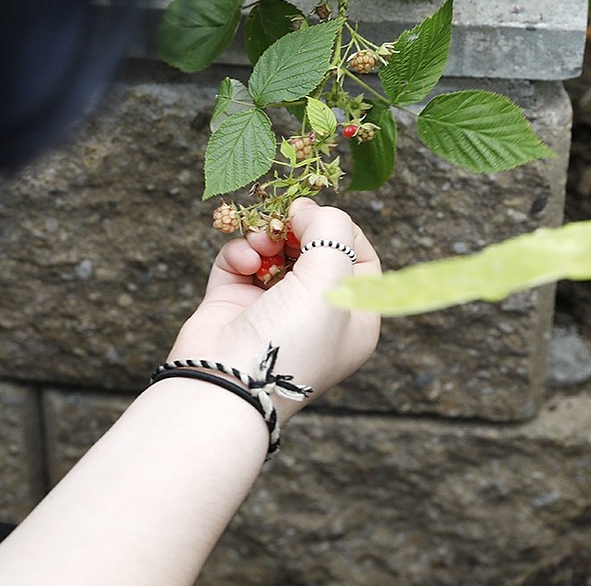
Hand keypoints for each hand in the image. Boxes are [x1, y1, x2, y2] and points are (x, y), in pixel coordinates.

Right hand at [167, 198, 380, 423]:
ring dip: (268, 236)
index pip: (362, 259)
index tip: (321, 218)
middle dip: (300, 229)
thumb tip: (305, 209)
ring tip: (263, 242)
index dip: (344, 232)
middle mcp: (316, 313)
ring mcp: (273, 307)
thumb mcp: (332, 281)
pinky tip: (244, 262)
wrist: (228, 381)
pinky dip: (242, 253)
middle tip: (286, 219)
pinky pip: (241, 261)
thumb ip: (330, 231)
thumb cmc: (293, 339)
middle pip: (316, 249)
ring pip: (275, 250)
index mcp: (353, 318)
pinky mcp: (234, 302)